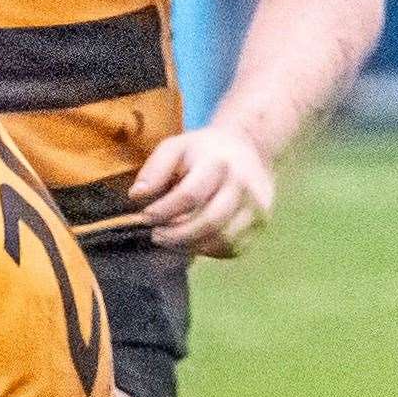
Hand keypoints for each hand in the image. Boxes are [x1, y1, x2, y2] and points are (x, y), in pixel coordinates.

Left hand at [128, 124, 273, 257]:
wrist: (249, 148)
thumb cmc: (204, 150)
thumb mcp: (175, 147)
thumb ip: (154, 169)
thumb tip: (137, 196)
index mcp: (219, 163)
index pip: (190, 195)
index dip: (164, 211)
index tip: (146, 217)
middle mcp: (244, 186)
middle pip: (210, 222)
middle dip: (177, 236)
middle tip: (157, 236)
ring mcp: (257, 207)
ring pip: (223, 240)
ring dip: (192, 246)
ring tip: (171, 240)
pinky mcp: (260, 225)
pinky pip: (233, 248)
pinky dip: (209, 250)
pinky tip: (193, 240)